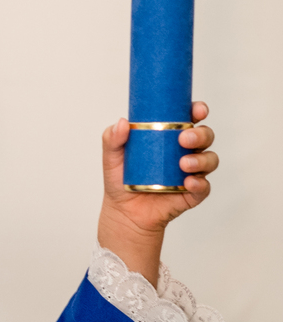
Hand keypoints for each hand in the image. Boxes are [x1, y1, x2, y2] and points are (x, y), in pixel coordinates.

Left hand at [97, 104, 217, 283]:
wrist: (123, 212)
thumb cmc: (122, 180)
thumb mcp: (112, 157)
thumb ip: (112, 139)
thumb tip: (123, 123)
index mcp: (171, 137)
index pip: (190, 118)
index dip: (197, 110)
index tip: (196, 110)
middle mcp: (185, 151)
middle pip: (205, 136)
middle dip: (200, 134)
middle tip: (183, 138)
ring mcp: (191, 172)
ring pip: (209, 160)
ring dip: (201, 159)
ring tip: (183, 164)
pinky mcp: (192, 193)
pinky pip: (204, 187)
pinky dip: (199, 184)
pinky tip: (188, 182)